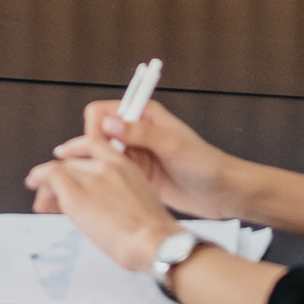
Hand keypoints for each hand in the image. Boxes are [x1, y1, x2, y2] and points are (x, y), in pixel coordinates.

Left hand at [26, 137, 180, 279]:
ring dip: (48, 185)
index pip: (95, 145)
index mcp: (127, 166)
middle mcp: (107, 166)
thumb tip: (107, 210)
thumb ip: (121, 198)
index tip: (69, 163)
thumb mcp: (142, 205)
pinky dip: (38, 180)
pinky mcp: (75, 192)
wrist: (155, 242)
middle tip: (52, 199)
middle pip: (73, 163)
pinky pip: (49, 176)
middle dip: (61, 179)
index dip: (77, 153)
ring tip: (43, 202)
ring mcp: (90, 177)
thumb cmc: (155, 236)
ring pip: (59, 170)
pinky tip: (35, 190)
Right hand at [54, 96, 259, 222]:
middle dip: (87, 149)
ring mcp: (135, 153)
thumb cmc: (207, 165)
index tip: (95, 147)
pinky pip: (111, 171)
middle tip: (81, 166)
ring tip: (85, 180)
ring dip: (92, 165)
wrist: (222, 192)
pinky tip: (99, 189)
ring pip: (100, 154)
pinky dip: (102, 178)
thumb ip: (141, 133)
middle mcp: (136, 131)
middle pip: (97, 133)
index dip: (94, 128)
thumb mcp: (173, 146)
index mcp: (145, 115)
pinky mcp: (136, 173)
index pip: (103, 112)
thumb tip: (110, 123)